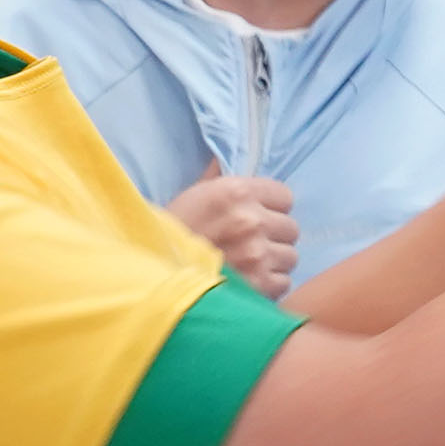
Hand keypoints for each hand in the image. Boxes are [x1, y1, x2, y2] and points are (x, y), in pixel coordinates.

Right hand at [168, 170, 300, 291]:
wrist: (153, 279)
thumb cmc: (172, 234)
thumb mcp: (194, 196)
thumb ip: (218, 179)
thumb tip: (224, 159)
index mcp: (237, 192)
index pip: (285, 197)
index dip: (272, 209)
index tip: (258, 217)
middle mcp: (252, 220)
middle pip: (291, 228)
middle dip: (274, 237)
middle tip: (253, 245)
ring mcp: (257, 255)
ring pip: (290, 257)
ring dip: (274, 263)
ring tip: (251, 266)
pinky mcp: (259, 286)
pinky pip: (283, 282)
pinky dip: (269, 285)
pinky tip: (250, 284)